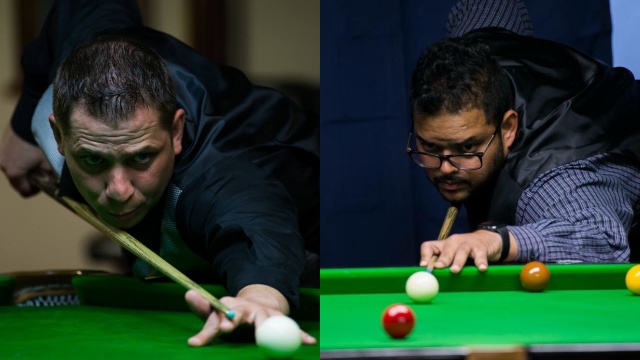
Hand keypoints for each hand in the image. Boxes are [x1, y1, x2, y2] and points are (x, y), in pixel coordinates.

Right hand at [0, 126, 53, 196]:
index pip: (24, 192)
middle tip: (43, 170)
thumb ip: (52, 178)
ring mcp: (2, 155)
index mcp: (14, 173)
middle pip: (18, 181)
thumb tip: (58, 187)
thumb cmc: (40, 144)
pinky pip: (12, 158)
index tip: (45, 181)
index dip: (37, 190)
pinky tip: (32, 150)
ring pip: (15, 169)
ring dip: (26, 168)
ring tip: (37, 159)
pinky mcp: (3, 145)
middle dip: (31, 179)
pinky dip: (21, 159)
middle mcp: (4, 166)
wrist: (28, 120)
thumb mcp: (49, 163)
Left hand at [184, 284, 316, 346]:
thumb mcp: (216, 312)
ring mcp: (266, 314)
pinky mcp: (279, 320)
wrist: (258, 301)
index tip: (214, 332)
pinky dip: (300, 334)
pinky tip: (308, 341)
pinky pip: (291, 328)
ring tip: (277, 337)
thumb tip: (188, 294)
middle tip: (233, 330)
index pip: (222, 316)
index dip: (218, 324)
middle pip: (246, 315)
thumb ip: (203, 309)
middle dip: (239, 322)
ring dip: (272, 327)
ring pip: (270, 320)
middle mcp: (250, 309)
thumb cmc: (233, 312)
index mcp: (232, 307)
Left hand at [420, 230, 512, 272]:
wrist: (487, 239)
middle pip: (447, 249)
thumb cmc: (464, 251)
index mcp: (443, 245)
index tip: (423, 266)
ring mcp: (467, 244)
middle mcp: (453, 242)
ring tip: (455, 270)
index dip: (425, 256)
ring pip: (462, 251)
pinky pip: (480, 255)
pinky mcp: (481, 248)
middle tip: (439, 267)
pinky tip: (481, 269)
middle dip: (442, 259)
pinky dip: (480, 262)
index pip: (429, 246)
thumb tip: (428, 282)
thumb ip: (441, 265)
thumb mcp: (450, 255)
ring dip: (458, 261)